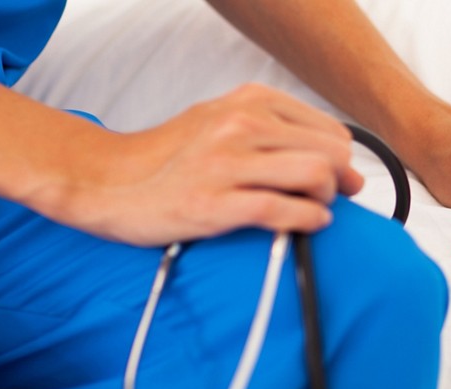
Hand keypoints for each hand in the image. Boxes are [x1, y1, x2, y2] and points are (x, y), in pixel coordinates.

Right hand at [27, 84, 362, 245]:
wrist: (106, 179)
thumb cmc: (171, 157)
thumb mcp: (224, 122)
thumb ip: (278, 133)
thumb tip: (344, 165)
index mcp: (250, 101)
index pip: (330, 130)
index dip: (342, 161)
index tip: (338, 180)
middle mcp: (241, 124)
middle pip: (331, 153)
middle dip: (341, 181)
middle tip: (329, 199)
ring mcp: (226, 162)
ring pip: (315, 175)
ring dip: (326, 199)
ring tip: (313, 210)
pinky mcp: (213, 202)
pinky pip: (282, 209)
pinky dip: (308, 221)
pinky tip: (307, 225)